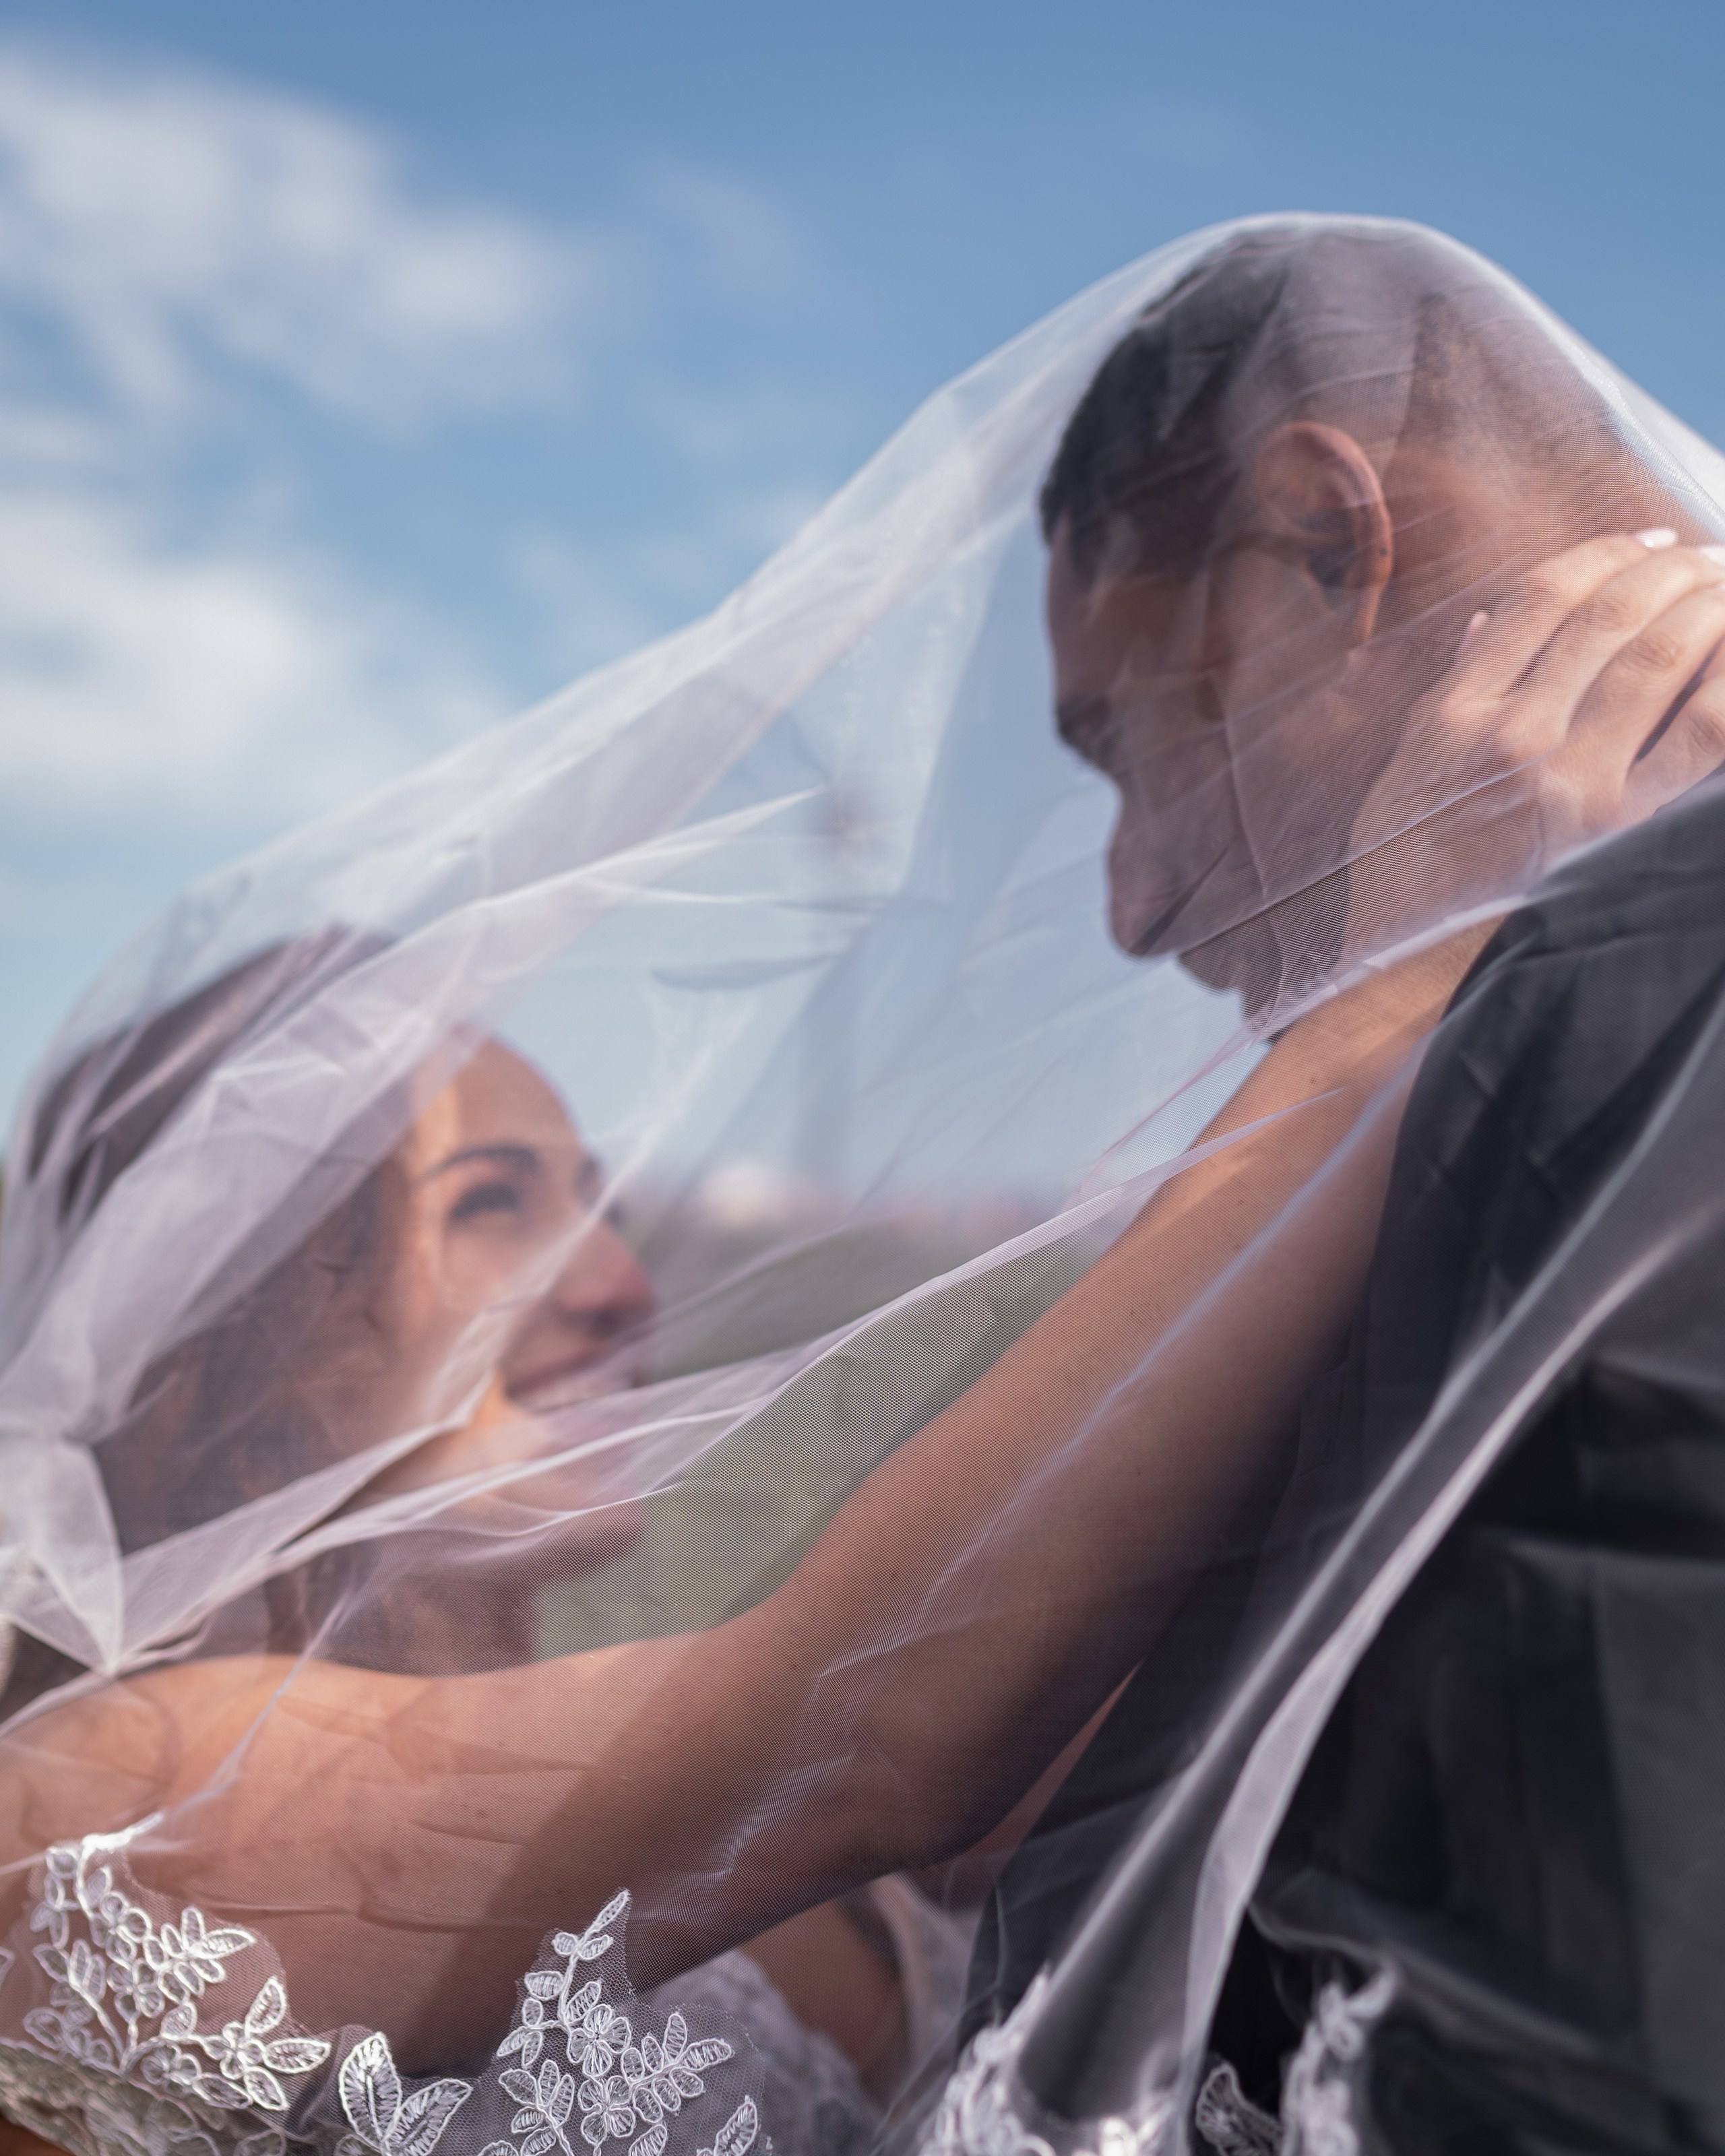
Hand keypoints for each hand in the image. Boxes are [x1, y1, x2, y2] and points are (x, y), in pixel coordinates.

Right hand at [1348, 528, 1724, 935]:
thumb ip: (1454, 689)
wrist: (1408, 965)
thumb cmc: (1406, 866)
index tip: (1645, 541)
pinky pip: (1702, 735)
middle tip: (1706, 558)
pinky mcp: (1621, 832)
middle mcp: (1514, 739)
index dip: (1605, 552)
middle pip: (1608, 616)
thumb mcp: (1408, 767)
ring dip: (1709, 608)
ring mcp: (1572, 785)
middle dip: (1671, 570)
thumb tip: (1486, 624)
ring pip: (1659, 659)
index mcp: (1458, 715)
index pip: (1540, 598)